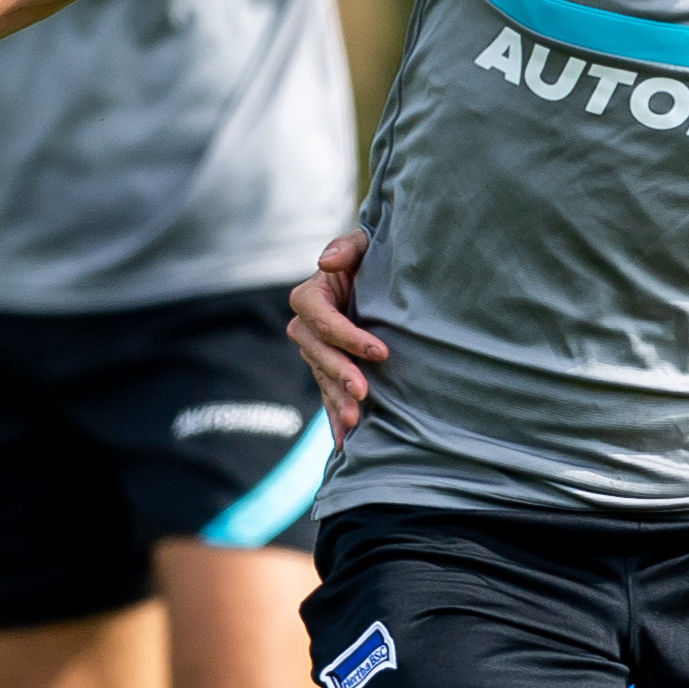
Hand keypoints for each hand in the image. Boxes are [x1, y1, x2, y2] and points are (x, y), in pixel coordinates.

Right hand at [290, 230, 387, 435]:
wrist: (382, 283)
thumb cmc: (375, 260)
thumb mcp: (365, 246)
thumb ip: (348, 247)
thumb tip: (325, 261)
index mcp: (312, 295)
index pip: (321, 318)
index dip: (346, 336)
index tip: (379, 351)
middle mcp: (307, 326)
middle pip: (316, 352)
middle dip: (339, 373)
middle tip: (363, 392)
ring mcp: (315, 352)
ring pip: (320, 378)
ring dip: (335, 400)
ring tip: (355, 421)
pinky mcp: (328, 371)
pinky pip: (327, 395)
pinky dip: (335, 418)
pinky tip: (344, 441)